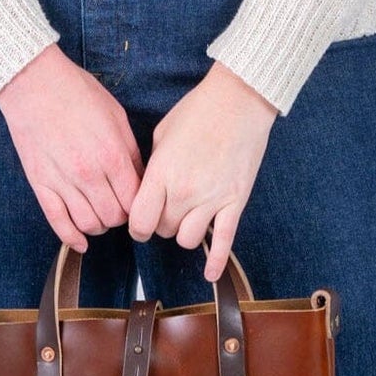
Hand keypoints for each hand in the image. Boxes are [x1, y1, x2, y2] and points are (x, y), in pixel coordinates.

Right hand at [0, 43, 145, 253]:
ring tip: (100, 215)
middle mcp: (88, 173)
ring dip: (98, 225)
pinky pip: (58, 222)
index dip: (140, 205)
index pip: (135, 200)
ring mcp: (62, 181)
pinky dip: (71, 238)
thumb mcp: (116, 116)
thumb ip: (130, 152)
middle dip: (121, 216)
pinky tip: (80, 240)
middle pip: (113, 217)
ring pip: (88, 224)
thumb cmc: (77, 93)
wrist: (34, 83)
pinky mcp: (40, 184)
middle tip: (119, 206)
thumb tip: (140, 179)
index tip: (139, 202)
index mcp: (112, 155)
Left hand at [129, 64, 276, 281]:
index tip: (139, 221)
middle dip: (160, 223)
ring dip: (183, 232)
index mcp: (161, 174)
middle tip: (166, 208)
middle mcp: (184, 192)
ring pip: (187, 240)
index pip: (139, 222)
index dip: (136, 226)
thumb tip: (144, 191)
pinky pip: (223, 242)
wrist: (239, 101)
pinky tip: (209, 274)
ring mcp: (211, 199)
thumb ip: (151, 168)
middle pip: (162, 230)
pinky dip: (215, 262)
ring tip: (186, 217)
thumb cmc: (197, 111)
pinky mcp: (235, 202)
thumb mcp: (162, 135)